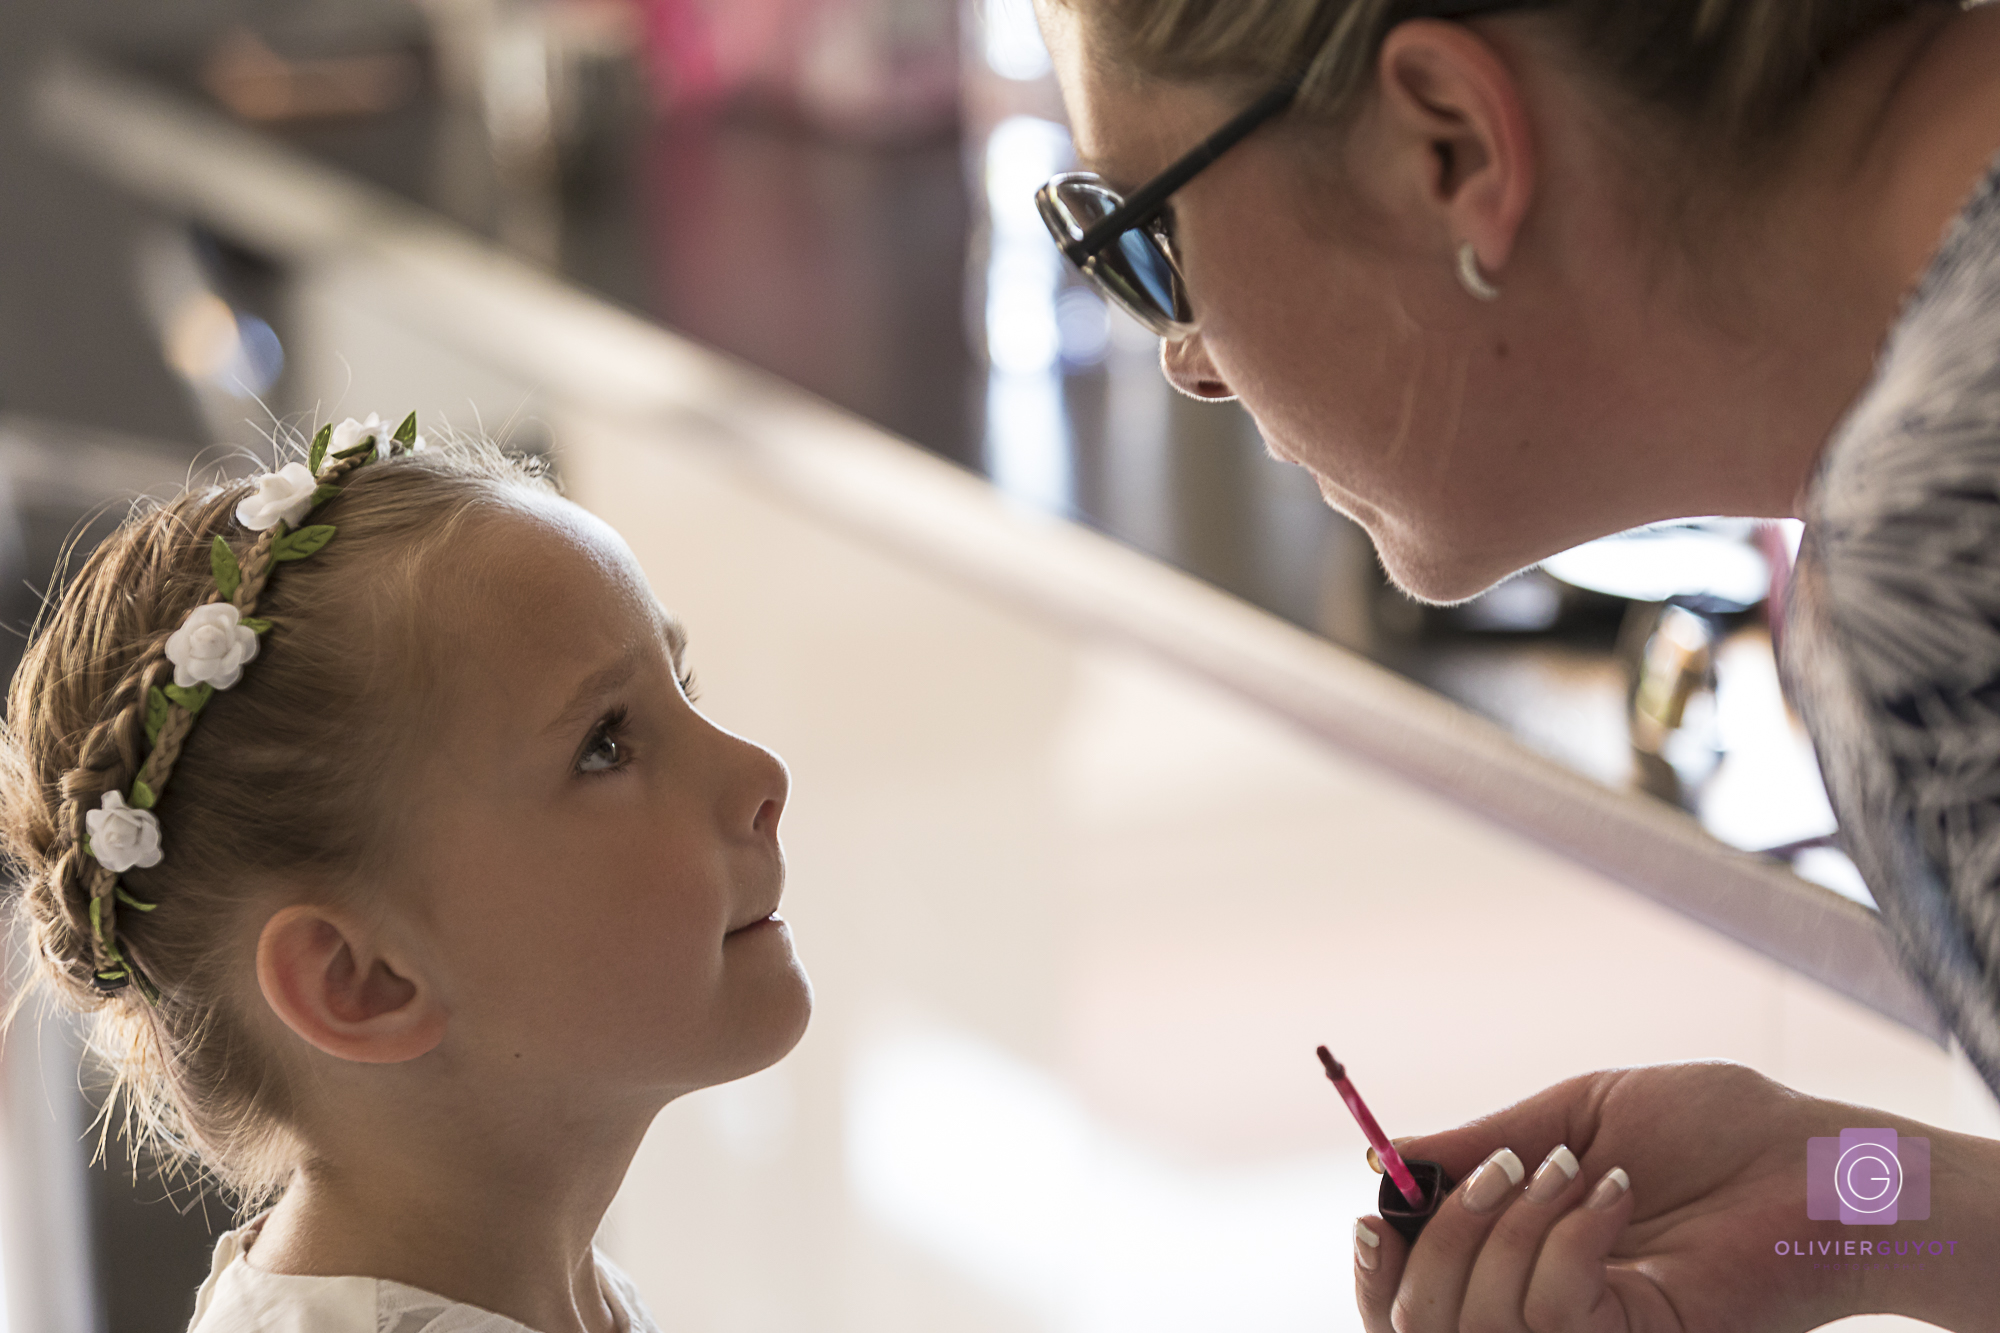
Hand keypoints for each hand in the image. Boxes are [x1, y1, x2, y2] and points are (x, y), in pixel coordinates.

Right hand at [1351, 1062, 1992, 1332]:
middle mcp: (1548, 1310)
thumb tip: (1384, 1158)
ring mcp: (1593, 1330)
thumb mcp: (1575, 1117)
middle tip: (1506, 1169)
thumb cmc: (1713, 1129)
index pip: (1415, 1304)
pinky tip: (1619, 1195)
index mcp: (1523, 1261)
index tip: (1378, 1211)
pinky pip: (1557, 1309)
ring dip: (1516, 1225)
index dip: (1380, 1272)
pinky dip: (1573, 1236)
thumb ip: (1482, 1143)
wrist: (1813, 1158)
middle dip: (1444, 1233)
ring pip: (1486, 1315)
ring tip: (1580, 1173)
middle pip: (1425, 1323)